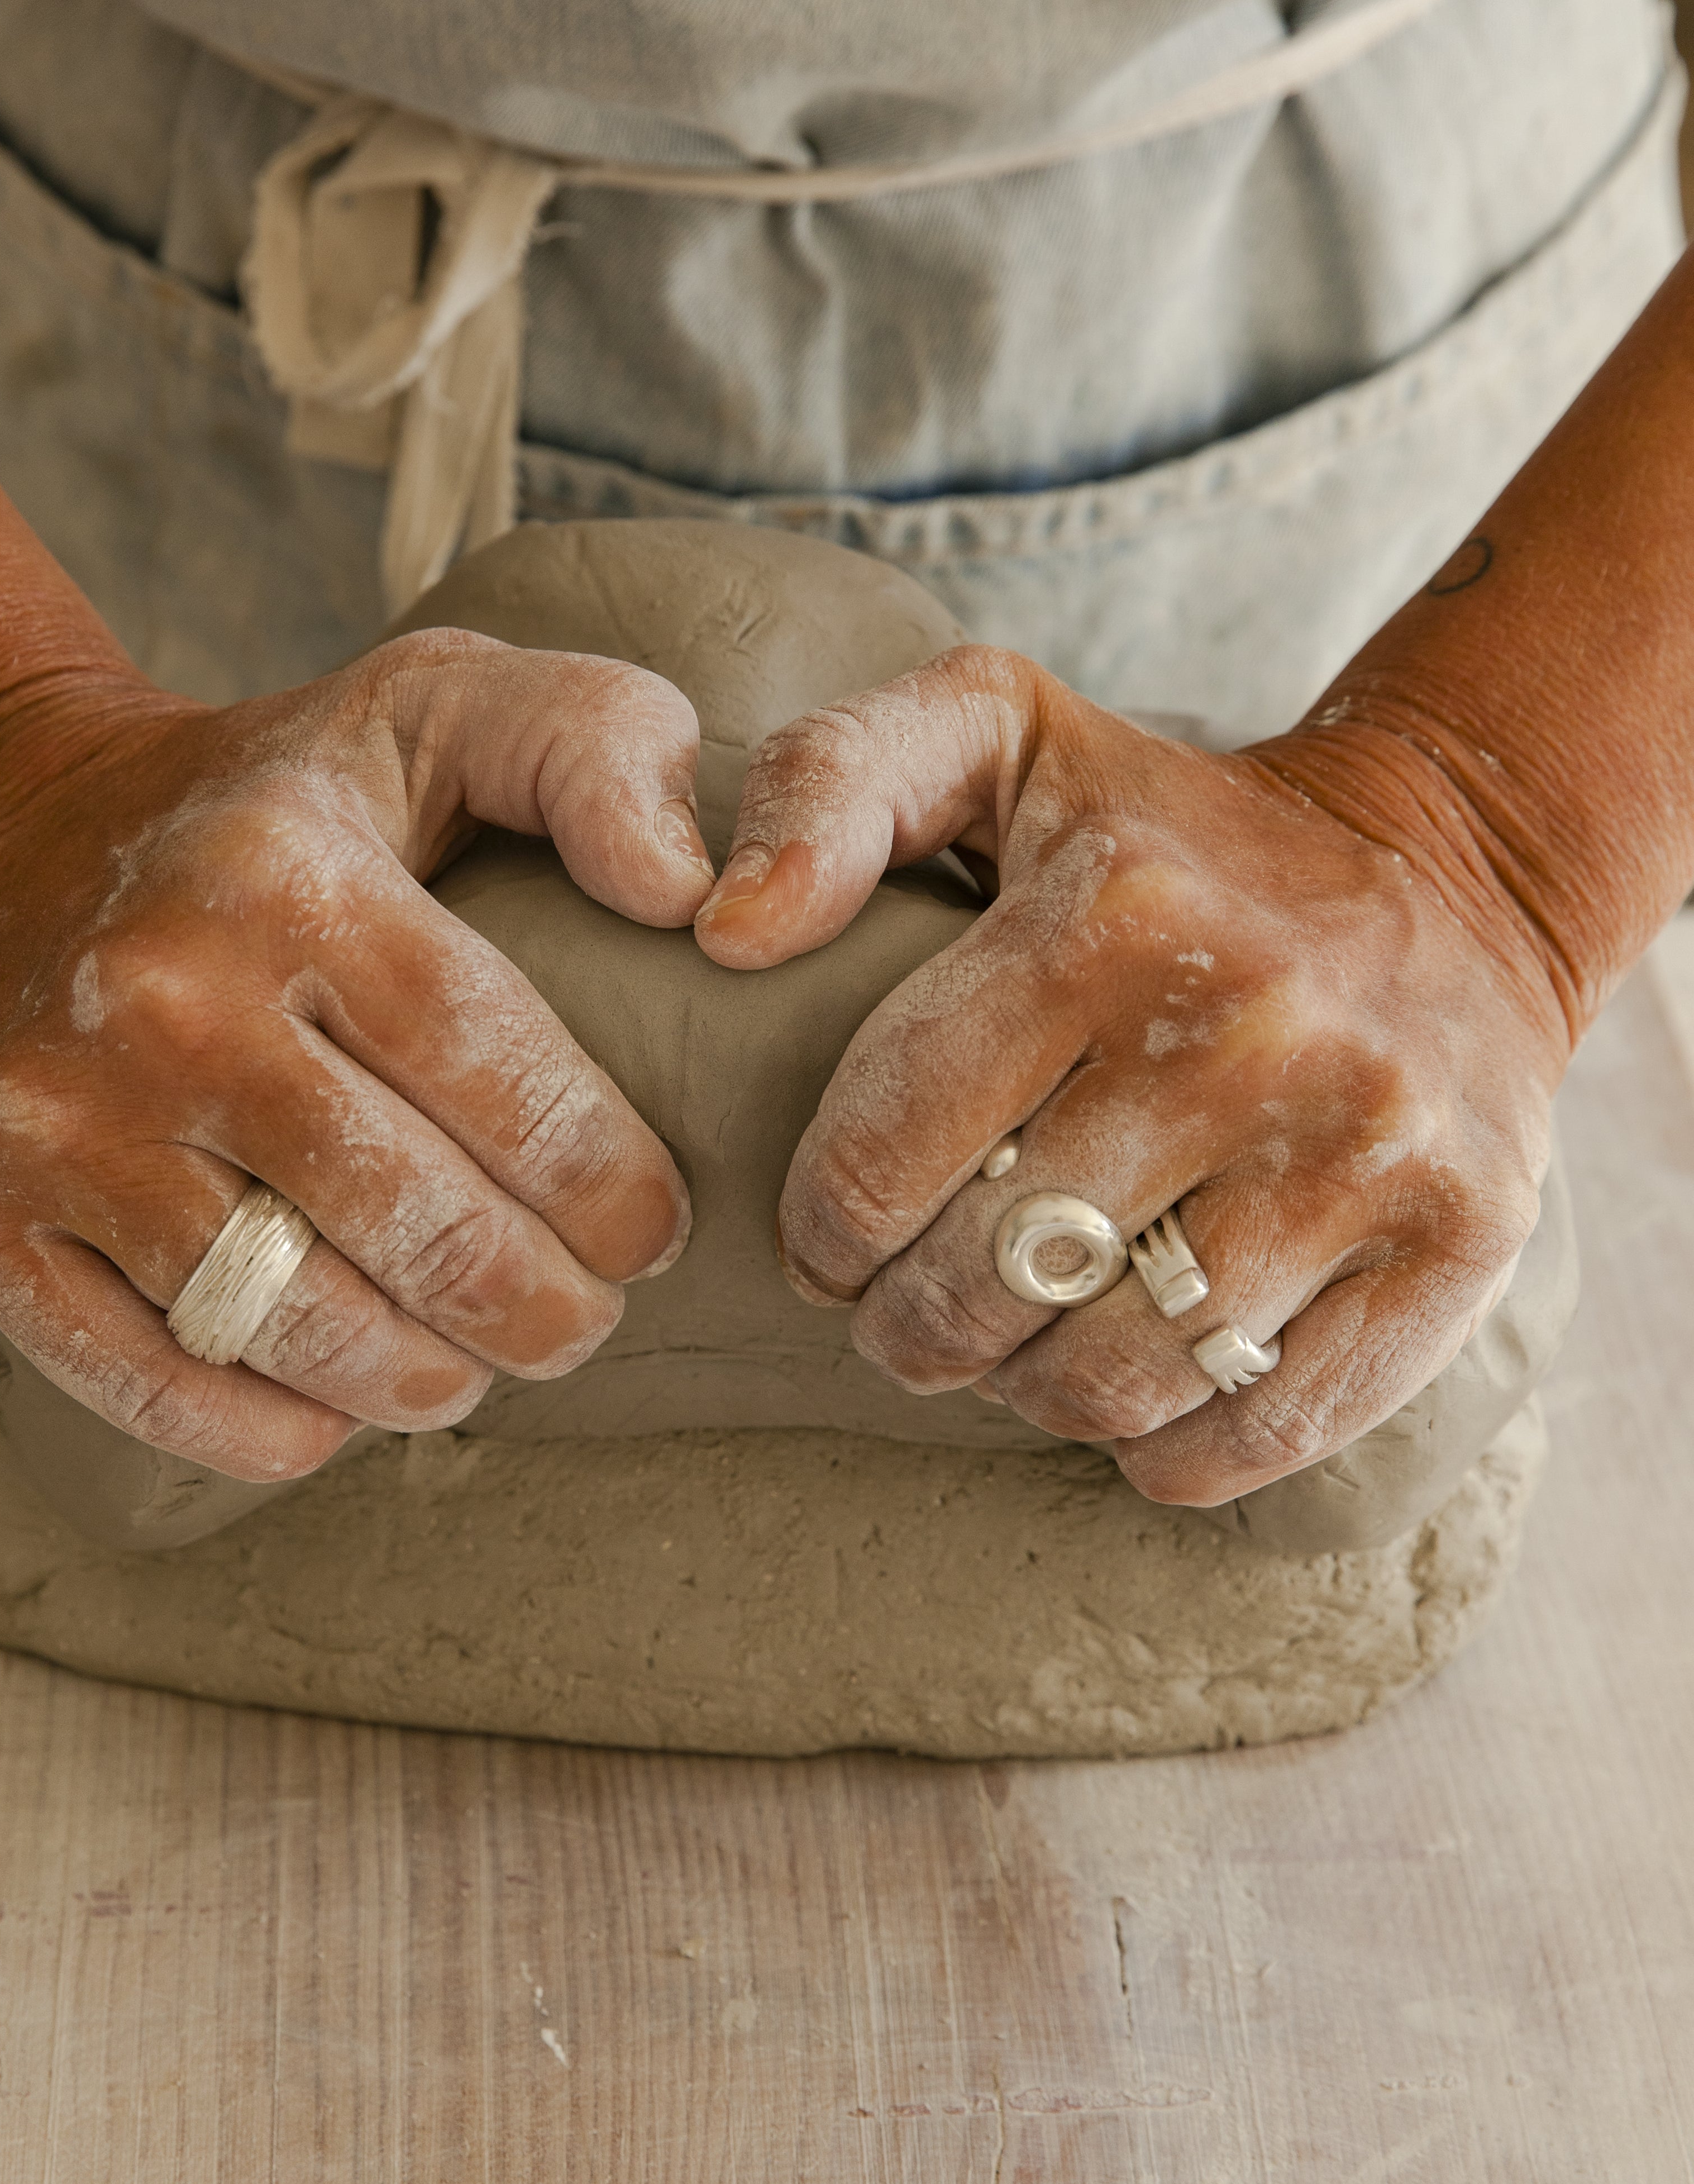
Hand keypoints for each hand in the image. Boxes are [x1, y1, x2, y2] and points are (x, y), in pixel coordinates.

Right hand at [0, 630, 714, 1479]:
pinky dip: (265, 1426)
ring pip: (286, 1320)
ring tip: (470, 1368)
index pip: (491, 1066)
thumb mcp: (434, 702)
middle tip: (578, 1322)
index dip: (603, 1182)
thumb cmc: (265, 796)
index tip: (653, 1232)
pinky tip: (335, 1410)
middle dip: (535, 1307)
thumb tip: (696, 895)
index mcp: (287, 875)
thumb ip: (598, 750)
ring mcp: (50, 1115)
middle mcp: (157, 997)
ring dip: (417, 1380)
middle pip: (405, 1217)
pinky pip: (148, 1379)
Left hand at [692, 646, 1570, 1504]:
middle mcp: (1250, 1031)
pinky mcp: (1459, 1245)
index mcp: (1112, 913)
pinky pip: (1254, 1434)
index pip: (879, 1159)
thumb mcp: (992, 731)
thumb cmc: (1171, 830)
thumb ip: (829, 781)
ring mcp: (1368, 1148)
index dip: (822, 1234)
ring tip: (1019, 1340)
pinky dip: (1164, 1452)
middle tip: (912, 1309)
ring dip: (1026, 1390)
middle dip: (910, 1326)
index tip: (830, 1242)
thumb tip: (724, 927)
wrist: (1455, 869)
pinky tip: (1133, 1395)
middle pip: (986, 1287)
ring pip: (1109, 1379)